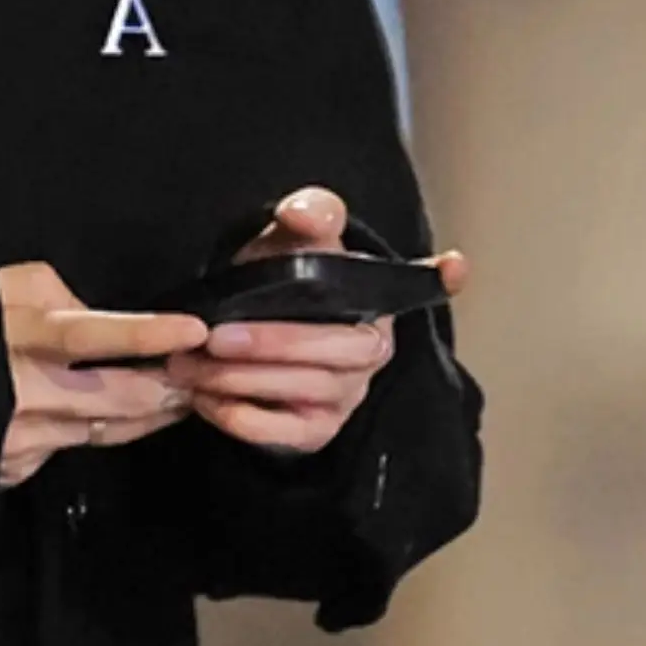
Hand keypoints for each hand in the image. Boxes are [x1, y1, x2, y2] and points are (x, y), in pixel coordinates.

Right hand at [0, 262, 207, 491]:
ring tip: (182, 399)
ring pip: (105, 431)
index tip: (194, 332)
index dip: (145, 335)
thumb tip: (103, 320)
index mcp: (19, 336)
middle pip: (117, 400)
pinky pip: (72, 448)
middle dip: (170, 392)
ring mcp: (20, 439)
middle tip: (206, 378)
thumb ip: (58, 298)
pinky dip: (100, 432)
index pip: (92, 336)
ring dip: (149, 416)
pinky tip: (122, 420)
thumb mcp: (2, 287)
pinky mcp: (15, 469)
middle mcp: (22, 394)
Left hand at [177, 185, 470, 455]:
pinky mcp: (315, 432)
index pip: (414, 284)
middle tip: (216, 337)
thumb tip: (304, 212)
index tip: (454, 267)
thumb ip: (305, 218)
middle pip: (334, 351)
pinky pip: (282, 432)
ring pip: (302, 391)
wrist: (240, 341)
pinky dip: (239, 418)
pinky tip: (204, 400)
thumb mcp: (292, 243)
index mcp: (376, 301)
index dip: (435, 277)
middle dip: (273, 345)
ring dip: (242, 381)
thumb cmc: (279, 284)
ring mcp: (346, 397)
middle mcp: (371, 352)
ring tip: (191, 365)